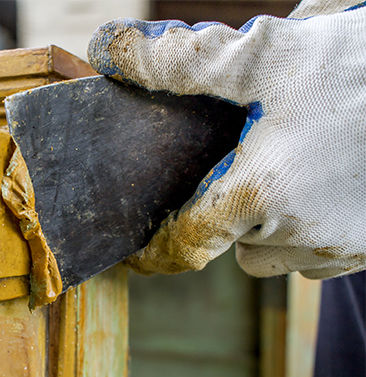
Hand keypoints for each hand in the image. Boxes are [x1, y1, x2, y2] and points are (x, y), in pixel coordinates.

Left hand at [87, 1, 365, 278]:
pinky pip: (319, 252)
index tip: (138, 250)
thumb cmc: (364, 68)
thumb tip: (111, 50)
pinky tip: (322, 179)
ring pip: (276, 251)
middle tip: (241, 162)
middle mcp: (302, 235)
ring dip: (268, 220)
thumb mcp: (266, 56)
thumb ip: (182, 62)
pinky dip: (307, 225)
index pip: (188, 243)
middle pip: (233, 241)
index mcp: (264, 195)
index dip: (157, 249)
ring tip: (288, 164)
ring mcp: (344, 248)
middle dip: (225, 211)